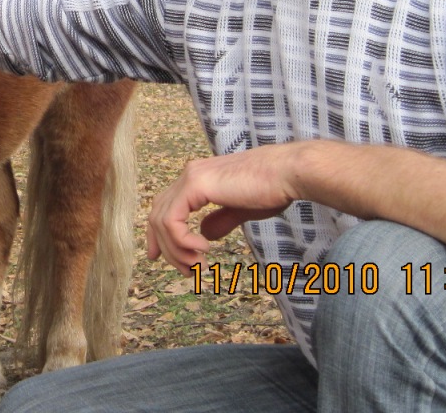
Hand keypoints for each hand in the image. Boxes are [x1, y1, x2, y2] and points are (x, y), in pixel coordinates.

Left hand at [146, 143, 306, 273]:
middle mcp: (189, 174)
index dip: (157, 234)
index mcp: (197, 179)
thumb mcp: (240, 210)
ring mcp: (190, 177)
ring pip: (162, 221)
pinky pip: (172, 220)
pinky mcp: (195, 184)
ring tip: (197, 265)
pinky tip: (203, 249)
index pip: (164, 207)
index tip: (158, 257)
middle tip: (186, 271)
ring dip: (176, 250)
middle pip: (158, 215)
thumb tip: (204, 234)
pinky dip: (182, 240)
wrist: (288, 174)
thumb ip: (220, 220)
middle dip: (167, 248)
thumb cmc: (271, 190)